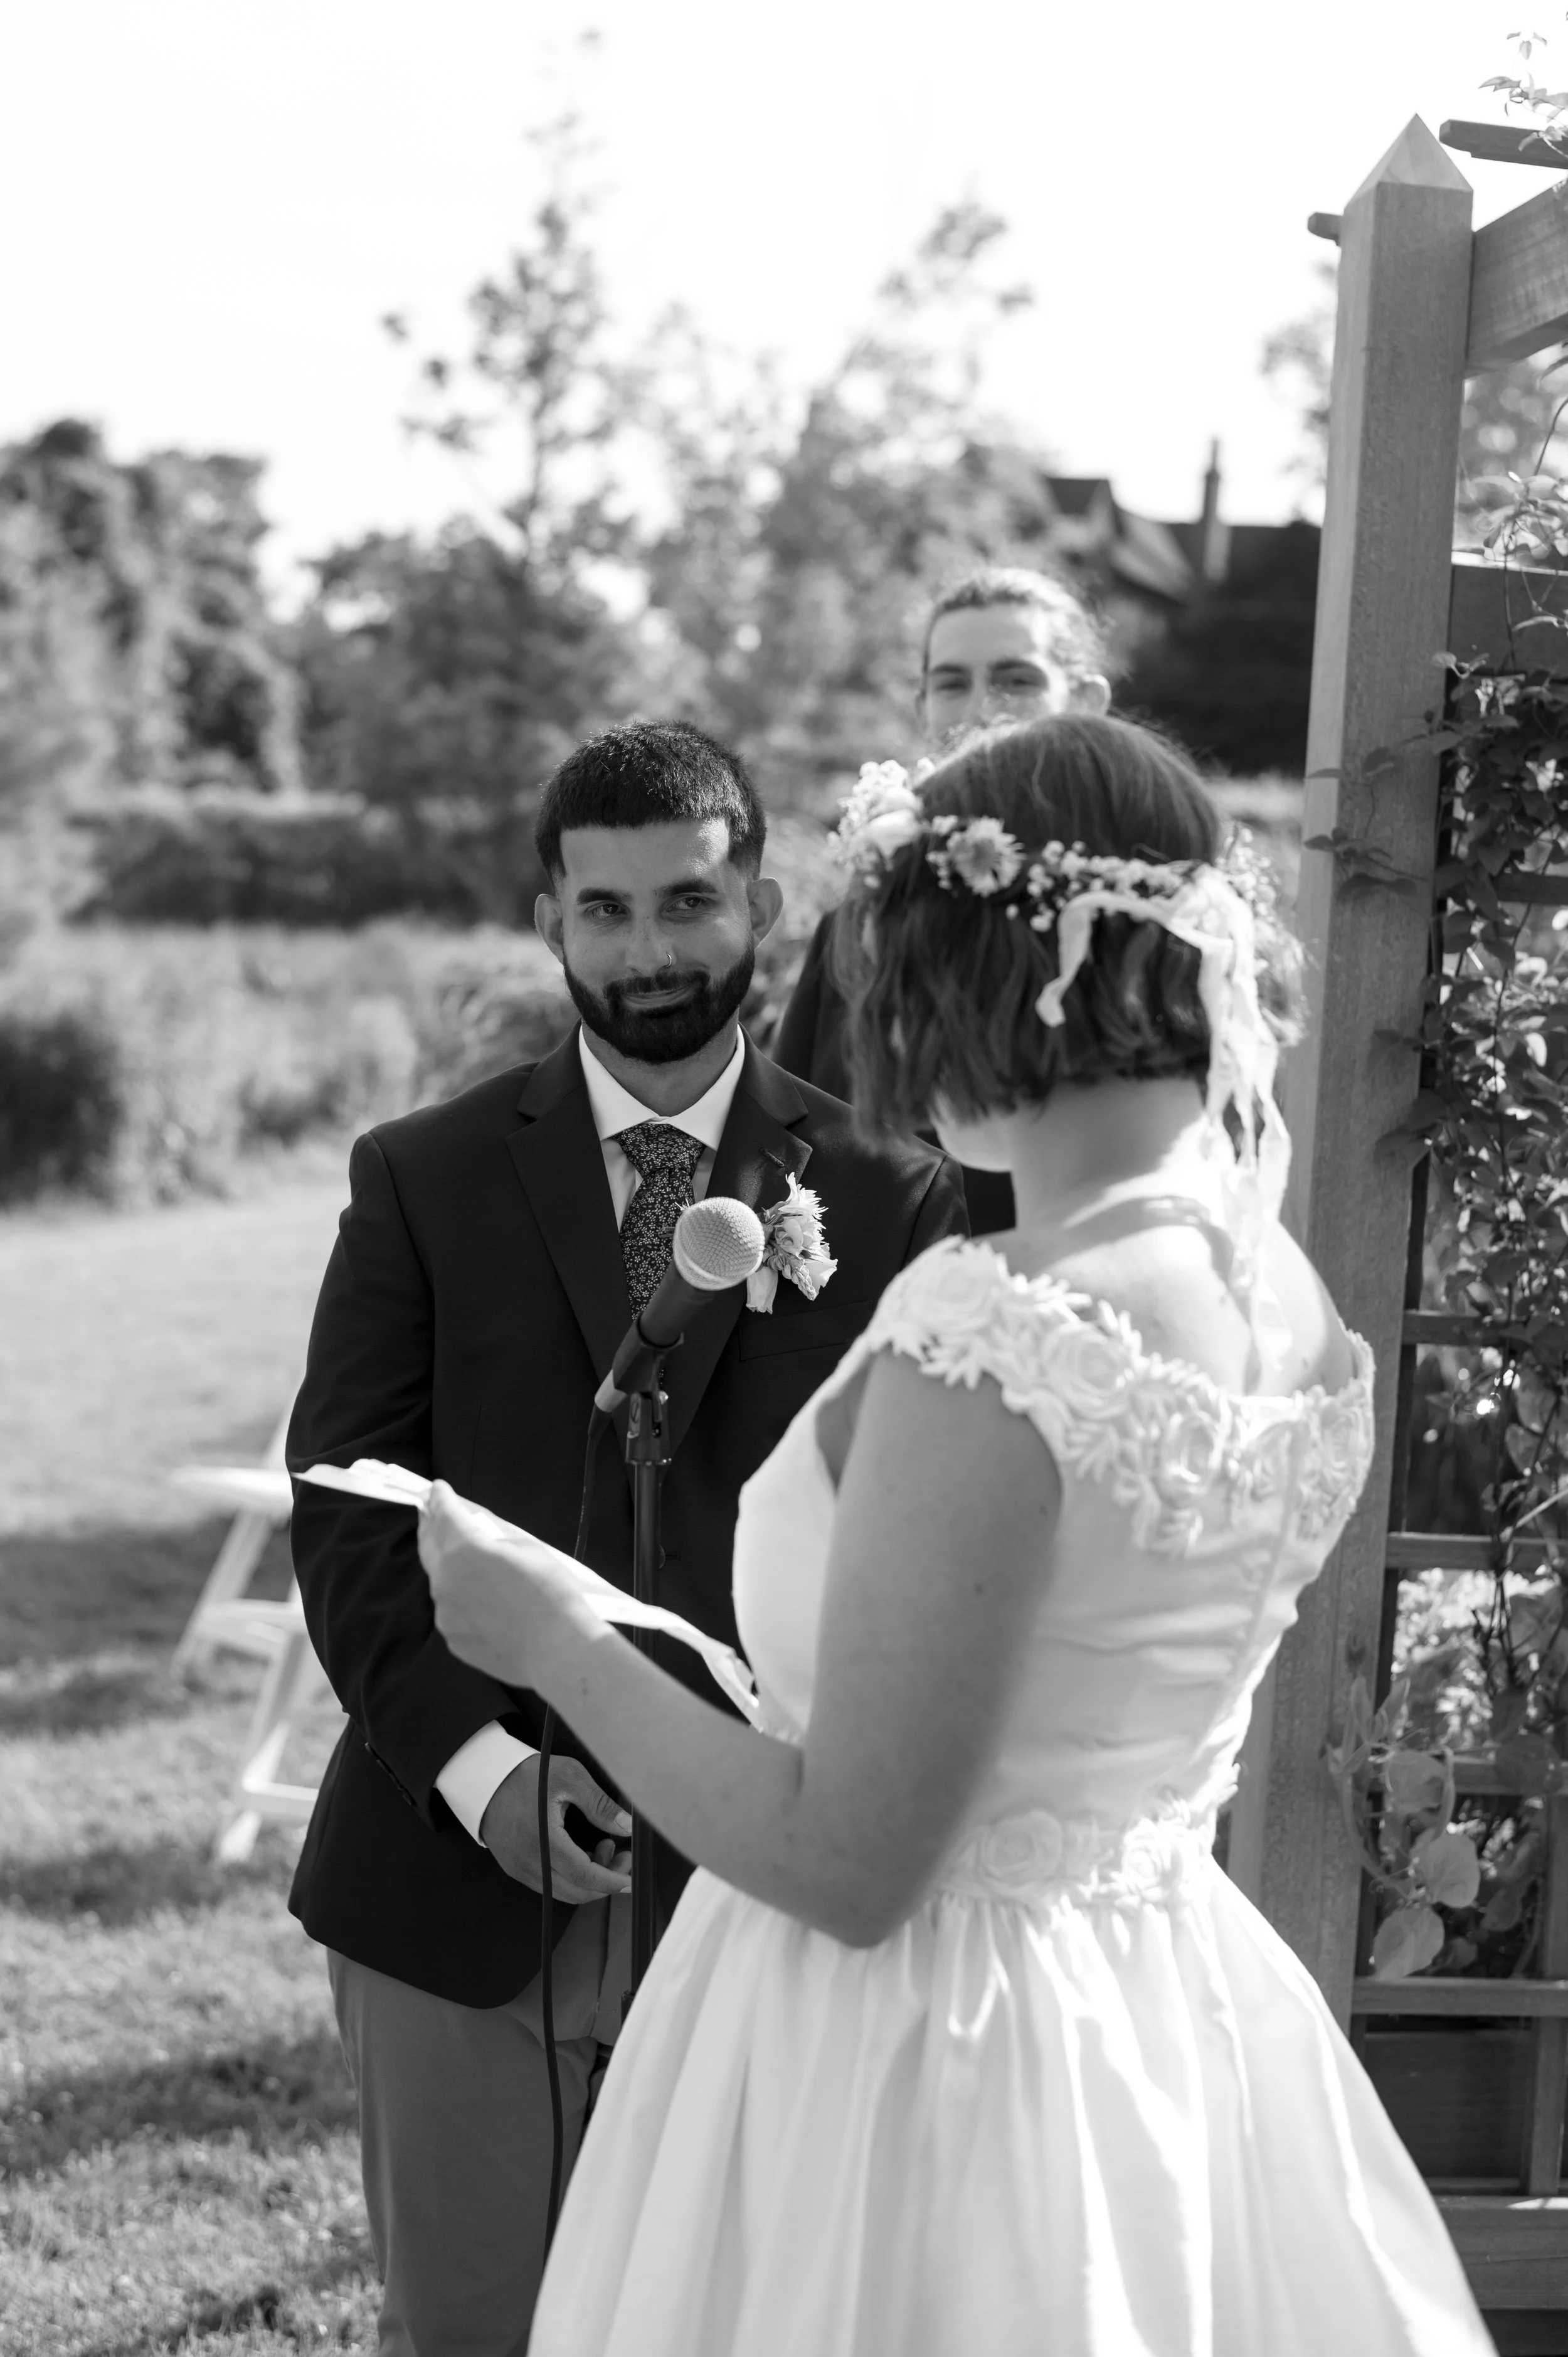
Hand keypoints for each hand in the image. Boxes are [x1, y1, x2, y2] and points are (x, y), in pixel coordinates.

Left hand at [420, 1480, 591, 1688]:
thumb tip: (480, 1537)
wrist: (556, 1648)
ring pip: (441, 1583)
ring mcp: (445, 1613)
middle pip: (429, 1545)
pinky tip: (484, 1606)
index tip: (436, 1488)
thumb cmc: (549, 1591)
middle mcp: (444, 1580)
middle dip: (430, 1526)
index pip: (444, 1514)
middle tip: (430, 1513)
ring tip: (466, 1565)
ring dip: (448, 1568)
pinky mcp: (453, 1639)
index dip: (440, 1498)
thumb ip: (495, 1539)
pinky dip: (461, 1602)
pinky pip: (453, 1612)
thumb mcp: (527, 1548)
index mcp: (463, 1550)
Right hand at [481, 1755, 632, 1902]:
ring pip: (563, 1892)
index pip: (585, 1876)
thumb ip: (600, 1805)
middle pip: (577, 1892)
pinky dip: (570, 1877)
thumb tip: (626, 1827)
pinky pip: (549, 1885)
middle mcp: (529, 1862)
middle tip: (622, 1855)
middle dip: (606, 1880)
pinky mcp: (515, 1867)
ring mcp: (519, 1868)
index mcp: (543, 1841)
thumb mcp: (568, 1777)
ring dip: (589, 1878)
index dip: (612, 1881)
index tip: (631, 1878)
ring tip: (602, 1846)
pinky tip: (580, 1853)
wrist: (482, 1776)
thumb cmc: (524, 1774)